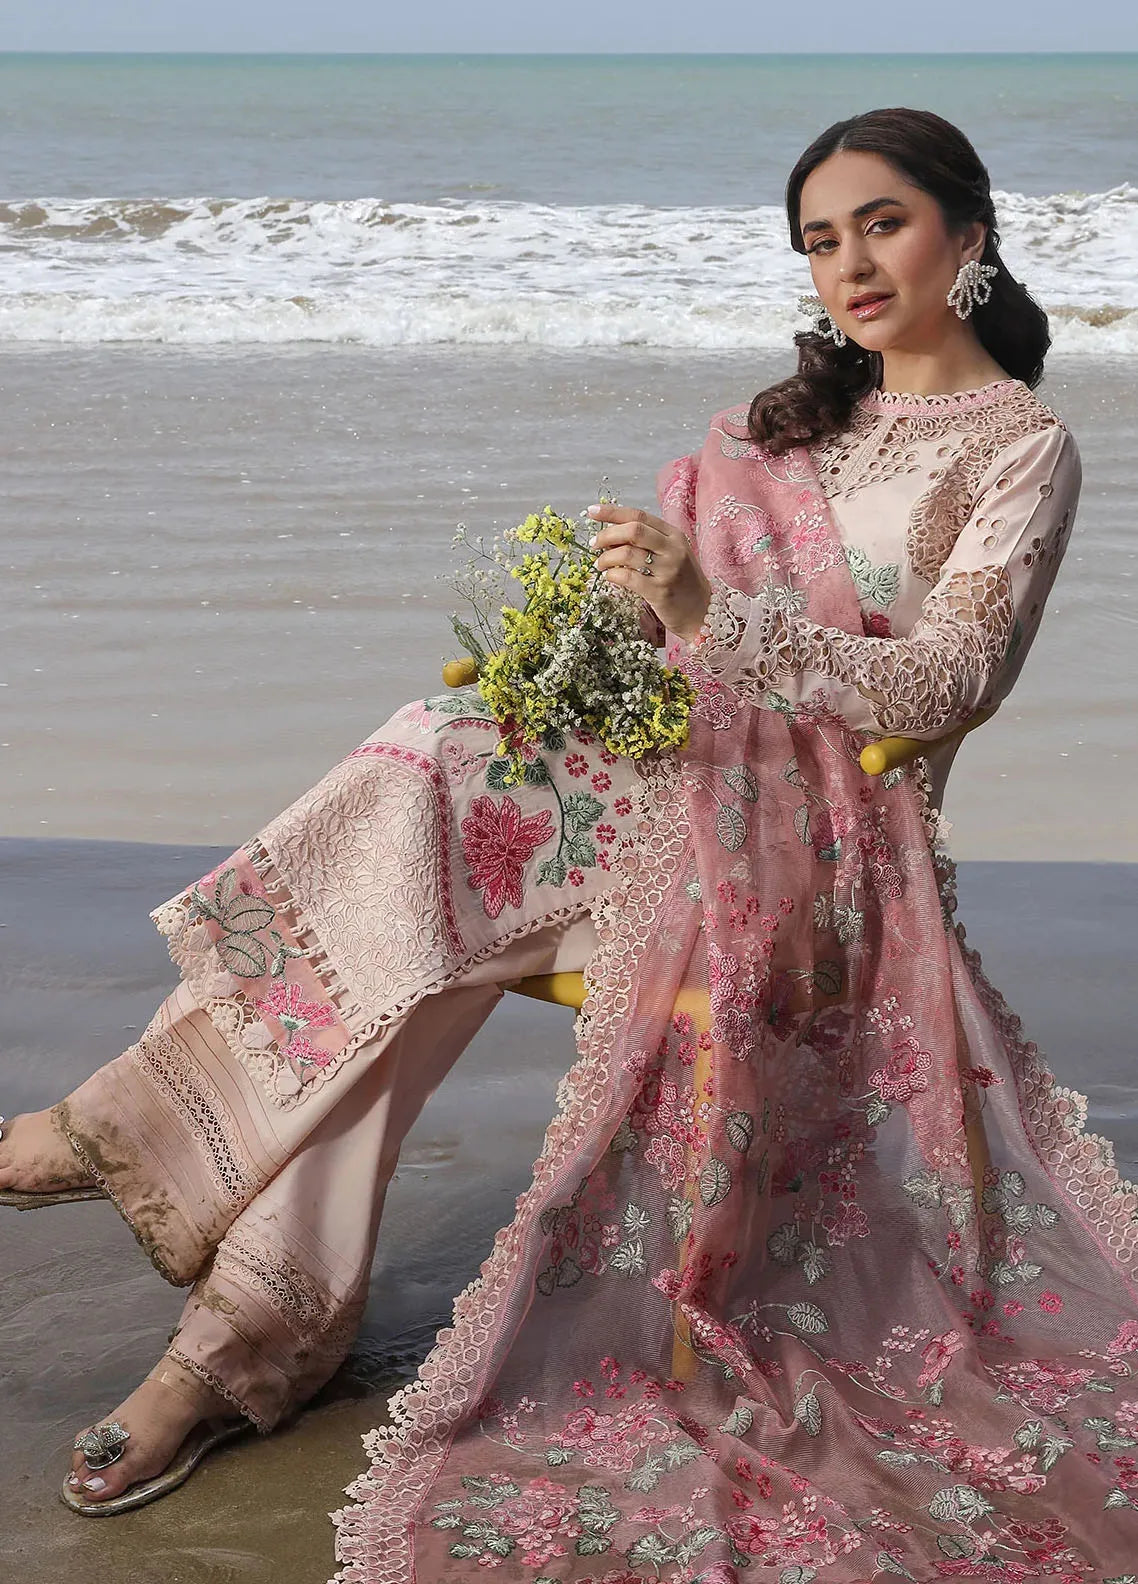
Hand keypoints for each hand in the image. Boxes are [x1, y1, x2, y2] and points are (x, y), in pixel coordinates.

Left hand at [587, 503, 711, 645]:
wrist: (702, 612)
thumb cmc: (682, 582)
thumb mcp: (671, 554)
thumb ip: (647, 542)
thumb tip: (610, 535)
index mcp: (674, 535)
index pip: (639, 516)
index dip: (612, 512)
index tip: (592, 512)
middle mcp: (673, 549)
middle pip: (633, 530)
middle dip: (607, 534)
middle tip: (594, 543)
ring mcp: (667, 570)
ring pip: (627, 554)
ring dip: (606, 558)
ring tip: (600, 564)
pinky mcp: (659, 591)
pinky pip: (627, 578)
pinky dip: (612, 575)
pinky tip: (610, 577)